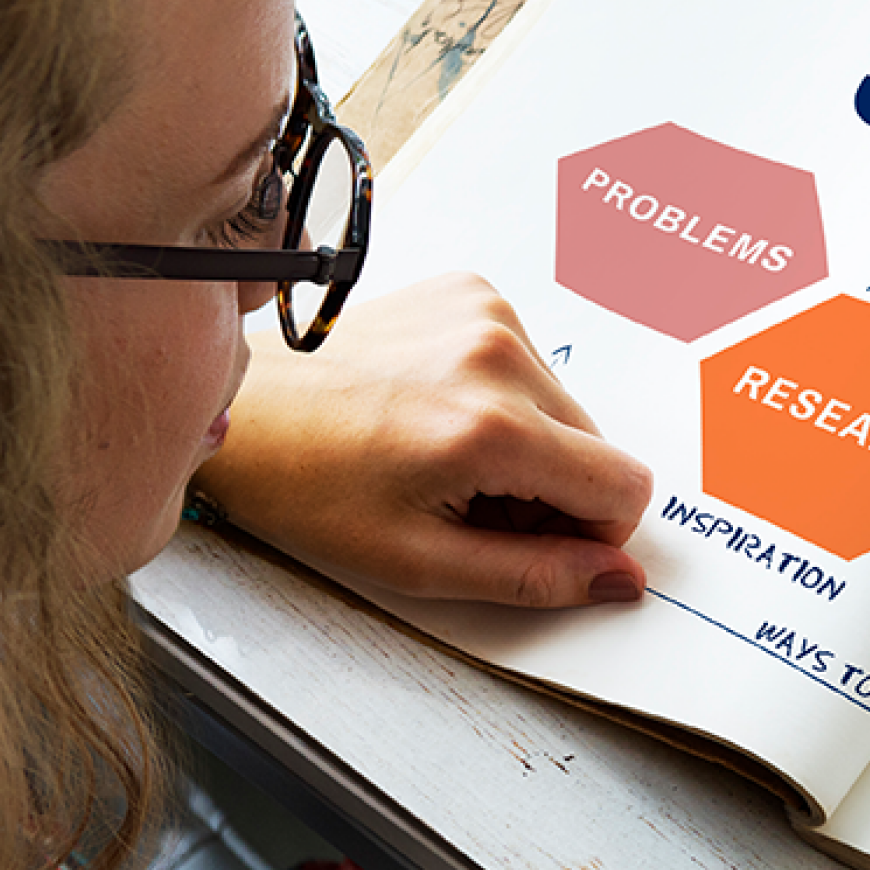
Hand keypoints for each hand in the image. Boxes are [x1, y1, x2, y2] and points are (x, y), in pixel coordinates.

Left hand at [198, 273, 653, 607]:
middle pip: (598, 446)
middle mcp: (499, 355)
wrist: (245, 409)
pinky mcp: (472, 291)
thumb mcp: (419, 561)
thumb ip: (534, 576)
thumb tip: (619, 579)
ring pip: (567, 407)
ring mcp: (487, 312)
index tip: (533, 539)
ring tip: (446, 453)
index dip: (592, 532)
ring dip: (527, 441)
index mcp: (491, 428)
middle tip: (470, 501)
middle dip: (552, 489)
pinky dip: (501, 396)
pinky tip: (439, 408)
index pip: (624, 488)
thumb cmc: (307, 485)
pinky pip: (531, 363)